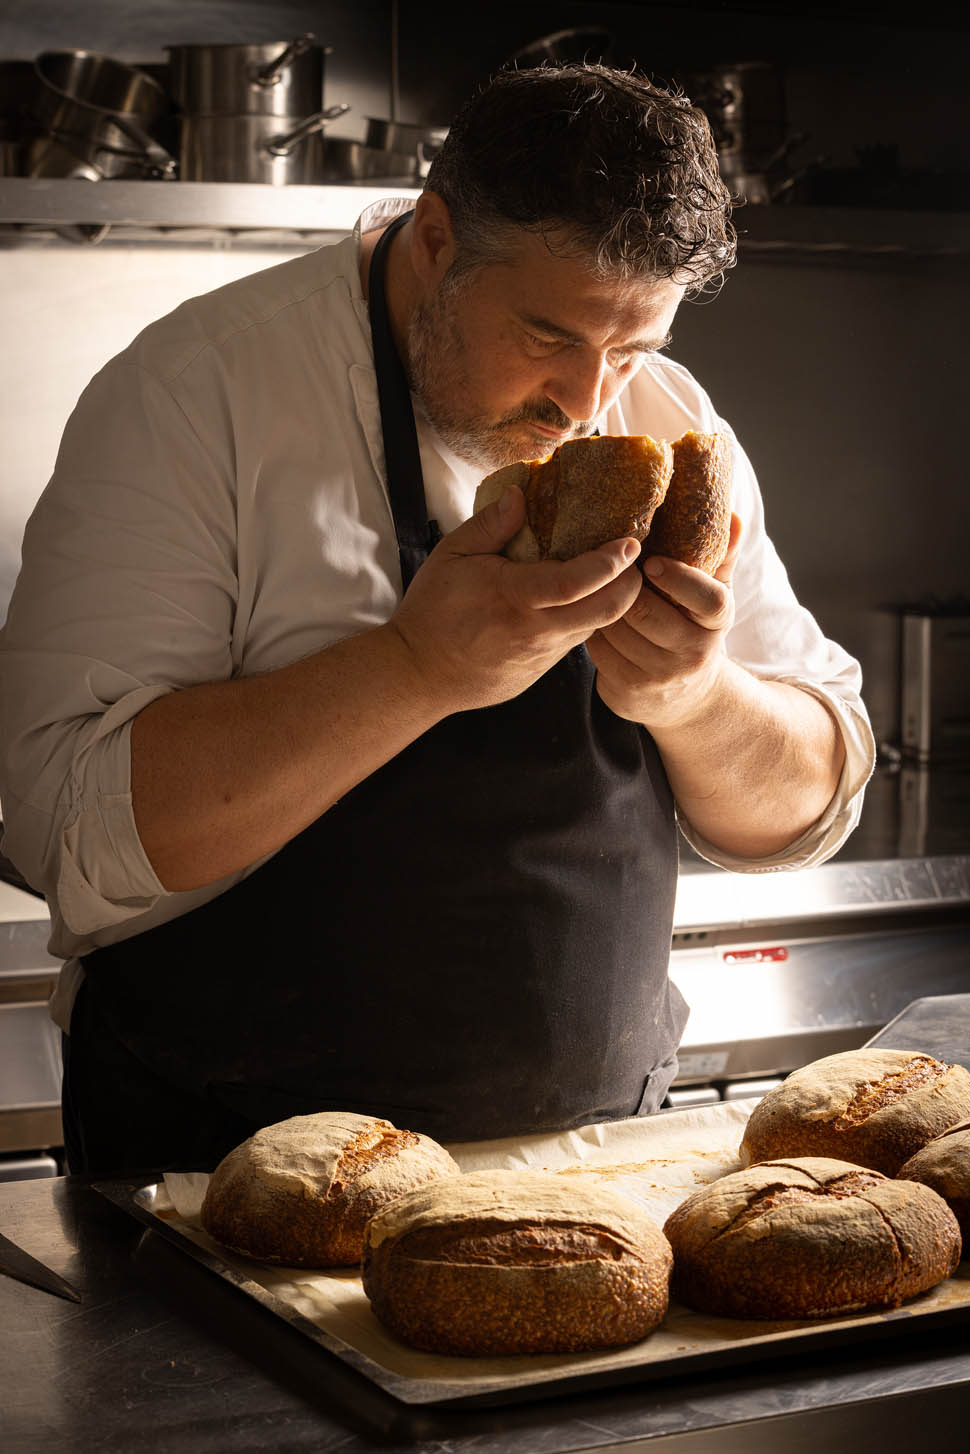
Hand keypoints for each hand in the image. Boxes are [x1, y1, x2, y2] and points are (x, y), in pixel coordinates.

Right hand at [388, 486, 643, 713]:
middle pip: (605, 611)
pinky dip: (590, 616)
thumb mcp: (451, 556)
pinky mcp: (542, 669)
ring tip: (619, 573)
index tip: (629, 543)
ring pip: (596, 627)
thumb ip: (489, 525)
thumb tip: (521, 494)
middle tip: (635, 557)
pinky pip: (577, 640)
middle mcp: (535, 631)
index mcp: (513, 598)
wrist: (421, 673)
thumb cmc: (433, 611)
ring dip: (615, 601)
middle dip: (631, 583)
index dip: (609, 563)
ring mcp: (542, 654)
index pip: (575, 583)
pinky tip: (588, 597)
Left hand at [587, 514, 742, 729]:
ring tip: (599, 589)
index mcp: (718, 623)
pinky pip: (598, 651)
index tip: (652, 561)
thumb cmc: (694, 628)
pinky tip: (594, 618)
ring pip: (617, 629)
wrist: (685, 696)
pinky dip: (592, 630)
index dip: (680, 578)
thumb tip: (733, 516)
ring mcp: (660, 677)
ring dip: (603, 605)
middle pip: (646, 612)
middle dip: (624, 587)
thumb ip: (720, 556)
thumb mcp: (712, 595)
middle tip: (610, 568)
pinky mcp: (629, 692)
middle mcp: (693, 654)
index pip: (710, 599)